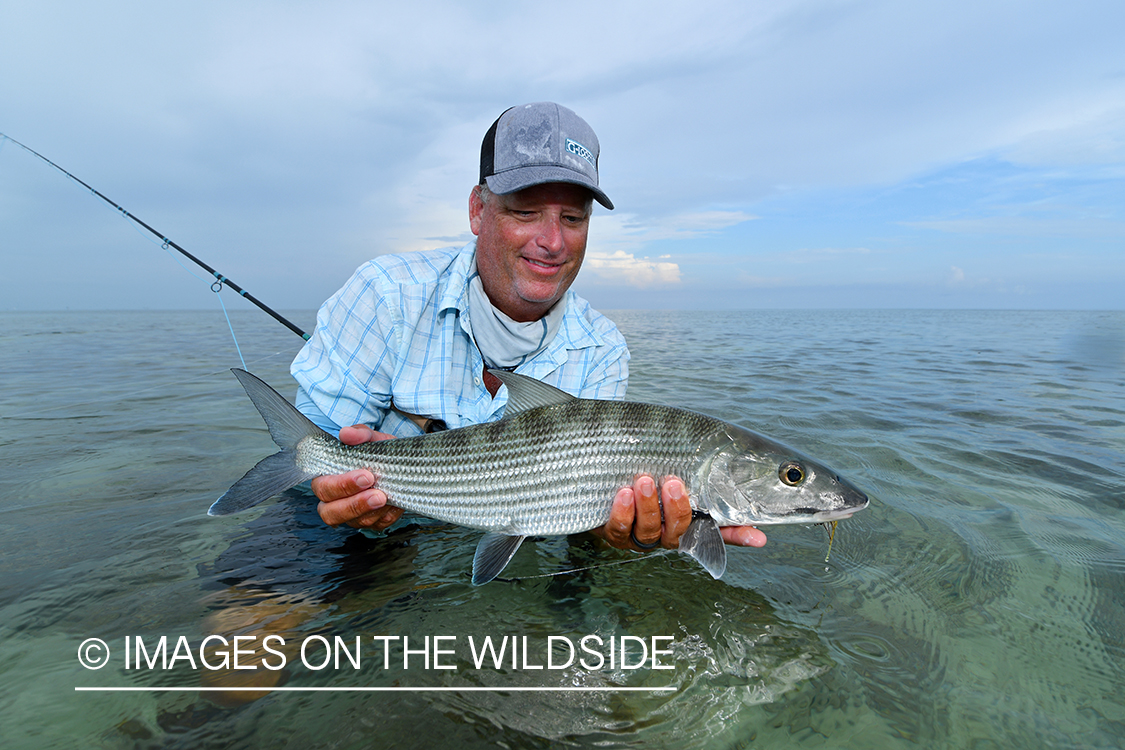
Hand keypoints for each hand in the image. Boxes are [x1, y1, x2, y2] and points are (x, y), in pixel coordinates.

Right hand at [310, 424, 403, 529]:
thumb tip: (347, 434)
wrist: (403, 462)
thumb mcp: (372, 438)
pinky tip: (395, 503)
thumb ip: (360, 434)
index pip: (323, 488)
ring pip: (356, 522)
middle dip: (355, 504)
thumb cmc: (379, 451)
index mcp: (328, 479)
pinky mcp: (373, 522)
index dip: (341, 486)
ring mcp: (354, 515)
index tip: (365, 476)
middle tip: (377, 494)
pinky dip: (387, 515)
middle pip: (332, 513)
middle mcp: (336, 501)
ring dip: (373, 511)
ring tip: (387, 497)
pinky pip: (377, 525)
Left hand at [591, 474, 767, 549]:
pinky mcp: (613, 534)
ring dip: (647, 507)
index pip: (718, 530)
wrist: (597, 467)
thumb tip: (729, 450)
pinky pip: (619, 530)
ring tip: (643, 481)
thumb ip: (693, 459)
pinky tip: (622, 493)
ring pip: (648, 532)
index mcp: (685, 517)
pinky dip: (622, 513)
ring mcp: (639, 536)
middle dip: (677, 509)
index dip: (739, 535)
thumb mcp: (666, 459)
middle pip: (678, 533)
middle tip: (672, 482)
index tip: (759, 536)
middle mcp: (665, 532)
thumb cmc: (639, 462)